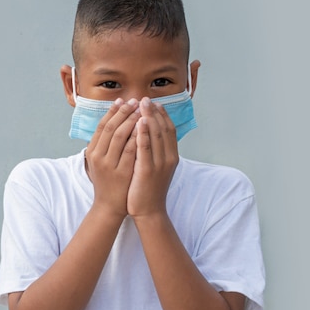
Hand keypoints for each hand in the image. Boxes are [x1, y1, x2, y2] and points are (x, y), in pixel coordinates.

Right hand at [86, 98, 138, 219]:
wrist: (110, 206)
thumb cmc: (108, 182)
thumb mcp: (101, 161)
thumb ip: (104, 144)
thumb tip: (112, 122)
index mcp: (92, 151)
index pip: (101, 125)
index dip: (112, 111)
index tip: (123, 100)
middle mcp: (97, 156)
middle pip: (110, 127)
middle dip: (123, 112)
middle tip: (135, 101)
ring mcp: (109, 164)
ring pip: (119, 136)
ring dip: (131, 120)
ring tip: (142, 110)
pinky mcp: (122, 172)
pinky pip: (130, 150)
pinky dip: (138, 137)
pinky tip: (146, 127)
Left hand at [127, 98, 178, 219]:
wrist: (148, 211)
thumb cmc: (149, 189)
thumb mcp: (156, 168)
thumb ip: (155, 152)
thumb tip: (151, 136)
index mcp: (171, 156)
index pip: (169, 130)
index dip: (162, 115)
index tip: (155, 103)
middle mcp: (168, 158)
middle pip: (163, 129)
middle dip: (154, 112)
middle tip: (145, 98)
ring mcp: (159, 164)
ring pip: (156, 135)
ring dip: (149, 117)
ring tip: (142, 104)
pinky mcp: (148, 171)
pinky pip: (145, 148)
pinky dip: (143, 134)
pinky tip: (139, 122)